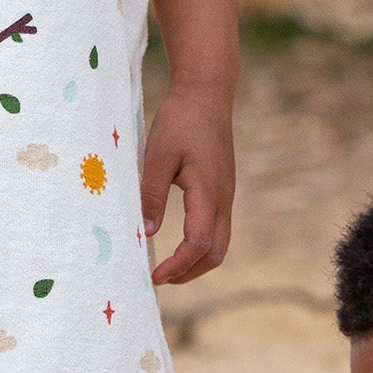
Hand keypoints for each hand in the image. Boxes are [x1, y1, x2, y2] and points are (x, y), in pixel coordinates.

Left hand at [141, 84, 235, 284]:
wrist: (207, 94)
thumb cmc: (180, 120)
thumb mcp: (158, 156)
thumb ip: (152, 194)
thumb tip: (146, 233)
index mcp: (208, 192)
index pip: (198, 244)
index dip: (177, 266)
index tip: (154, 277)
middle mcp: (223, 199)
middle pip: (216, 253)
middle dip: (190, 272)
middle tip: (159, 278)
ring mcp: (226, 195)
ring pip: (220, 243)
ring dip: (197, 262)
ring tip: (168, 267)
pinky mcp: (222, 190)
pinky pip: (217, 228)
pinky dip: (201, 245)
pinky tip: (180, 243)